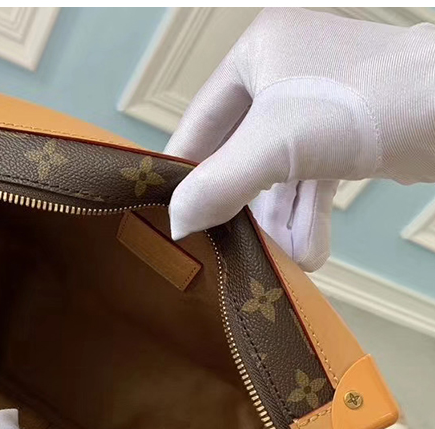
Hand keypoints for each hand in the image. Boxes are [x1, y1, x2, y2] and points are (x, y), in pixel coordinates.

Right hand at [166, 8, 434, 269]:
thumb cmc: (369, 101)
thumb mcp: (276, 143)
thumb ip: (220, 183)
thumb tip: (178, 223)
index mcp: (257, 54)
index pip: (200, 120)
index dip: (185, 169)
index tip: (173, 214)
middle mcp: (283, 74)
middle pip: (240, 154)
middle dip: (242, 206)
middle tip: (230, 245)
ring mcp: (316, 106)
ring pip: (277, 176)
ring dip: (279, 222)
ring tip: (282, 259)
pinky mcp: (344, 136)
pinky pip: (309, 182)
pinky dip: (306, 217)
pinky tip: (307, 253)